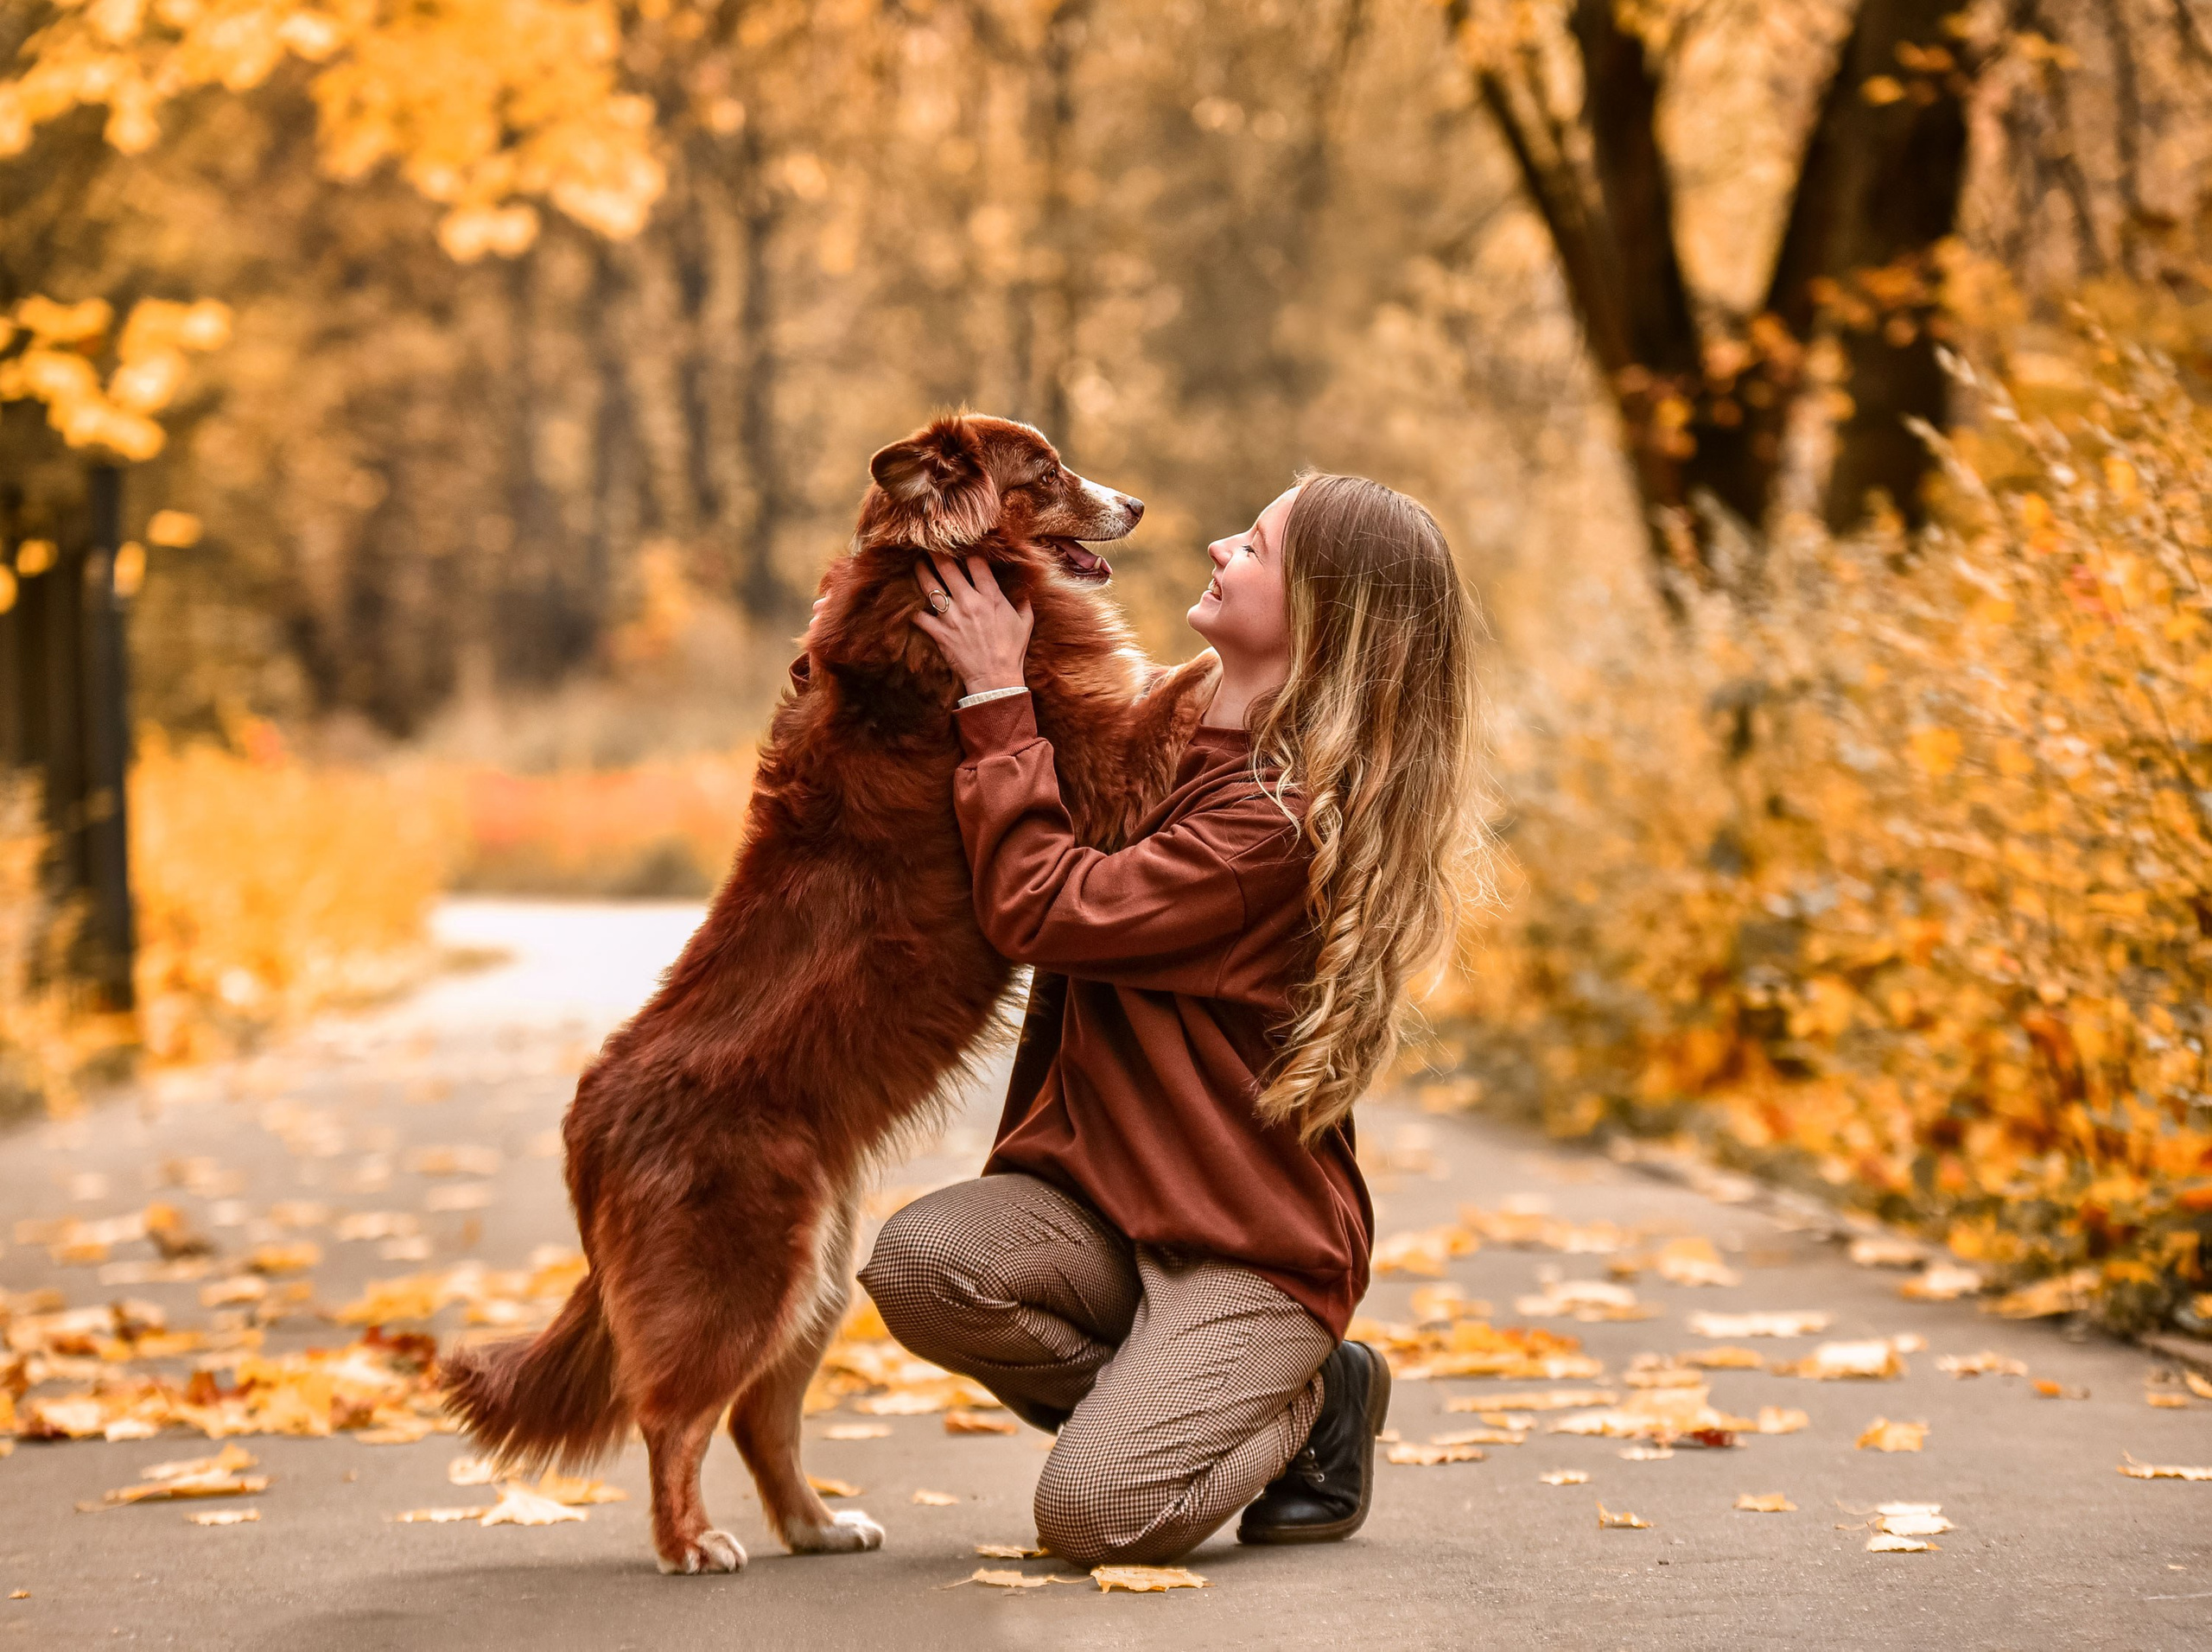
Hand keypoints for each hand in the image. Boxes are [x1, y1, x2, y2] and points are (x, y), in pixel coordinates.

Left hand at [911, 552, 1032, 694]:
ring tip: (918, 564)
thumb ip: (1023, 601)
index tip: (963, 548)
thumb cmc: (1012, 651)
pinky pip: (919, 616)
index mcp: (991, 597)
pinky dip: (913, 610)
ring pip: (929, 586)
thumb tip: (1024, 588)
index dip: (969, 552)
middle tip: (930, 545)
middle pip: (946, 567)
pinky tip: (910, 604)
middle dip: (936, 553)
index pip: (976, 562)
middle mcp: (970, 602)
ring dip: (921, 572)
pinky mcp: (939, 633)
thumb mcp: (1024, 623)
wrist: (995, 679)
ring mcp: (952, 617)